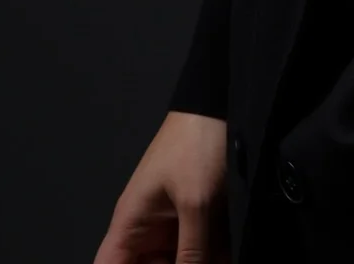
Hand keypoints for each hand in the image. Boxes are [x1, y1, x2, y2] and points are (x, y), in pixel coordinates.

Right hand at [94, 110, 229, 263]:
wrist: (222, 105)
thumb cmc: (195, 145)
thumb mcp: (195, 202)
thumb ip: (191, 251)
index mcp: (130, 223)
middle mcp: (146, 229)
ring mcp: (171, 224)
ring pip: (176, 260)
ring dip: (195, 263)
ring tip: (213, 259)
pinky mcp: (195, 219)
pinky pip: (197, 249)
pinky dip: (209, 256)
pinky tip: (223, 256)